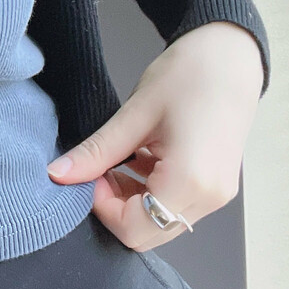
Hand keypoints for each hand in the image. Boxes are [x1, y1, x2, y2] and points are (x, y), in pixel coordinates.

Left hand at [46, 21, 264, 250]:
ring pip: (160, 223)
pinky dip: (150, 193)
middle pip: (148, 233)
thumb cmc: (189, 75)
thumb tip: (58, 175)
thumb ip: (96, 152)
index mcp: (191, 181)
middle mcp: (209, 197)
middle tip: (101, 168)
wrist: (231, 55)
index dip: (102, 207)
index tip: (91, 173)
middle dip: (115, 207)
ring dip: (131, 200)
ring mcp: (216, 194)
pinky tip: (140, 159)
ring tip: (119, 160)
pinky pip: (175, 207)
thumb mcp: (135, 114)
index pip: (133, 229)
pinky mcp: (216, 186)